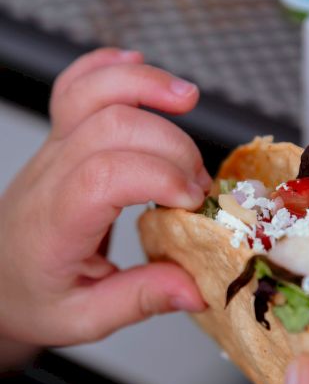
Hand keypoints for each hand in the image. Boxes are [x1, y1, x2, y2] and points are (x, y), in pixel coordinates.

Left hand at [0, 48, 210, 357]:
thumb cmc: (35, 296)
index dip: (161, 176)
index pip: (107, 174)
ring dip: (147, 87)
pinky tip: (137, 66)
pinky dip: (109, 69)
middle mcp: (53, 175)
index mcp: (56, 222)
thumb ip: (139, 300)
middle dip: (173, 147)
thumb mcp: (85, 317)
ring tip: (187, 98)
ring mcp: (55, 150)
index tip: (192, 203)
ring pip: (95, 93)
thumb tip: (196, 288)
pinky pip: (75, 87)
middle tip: (197, 185)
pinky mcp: (63, 140)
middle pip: (114, 126)